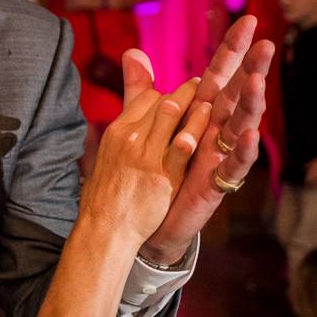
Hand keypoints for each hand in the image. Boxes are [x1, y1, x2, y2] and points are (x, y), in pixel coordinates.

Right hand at [80, 72, 208, 245]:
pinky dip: (196, 131)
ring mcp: (145, 156)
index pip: (146, 99)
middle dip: (186, 93)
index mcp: (116, 131)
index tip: (181, 95)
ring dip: (195, 105)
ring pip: (173, 117)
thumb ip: (124, 127)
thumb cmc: (107, 194)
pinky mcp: (163, 176)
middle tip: (202, 87)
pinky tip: (209, 126)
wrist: (105, 229)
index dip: (167, 94)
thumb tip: (120, 101)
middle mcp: (129, 138)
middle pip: (162, 103)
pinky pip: (183, 147)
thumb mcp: (108, 153)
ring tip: (211, 102)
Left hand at [126, 15, 272, 264]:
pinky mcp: (217, 182)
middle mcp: (216, 130)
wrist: (154, 217)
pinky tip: (247, 135)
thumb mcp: (149, 123)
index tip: (246, 19)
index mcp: (201, 112)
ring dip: (249, 105)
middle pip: (236, 94)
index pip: (218, 75)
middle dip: (251, 70)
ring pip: (241, 126)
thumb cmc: (161, 167)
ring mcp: (220, 156)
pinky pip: (234, 165)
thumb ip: (142, 90)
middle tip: (265, 44)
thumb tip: (133, 52)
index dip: (231, 50)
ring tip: (255, 83)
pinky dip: (241, 151)